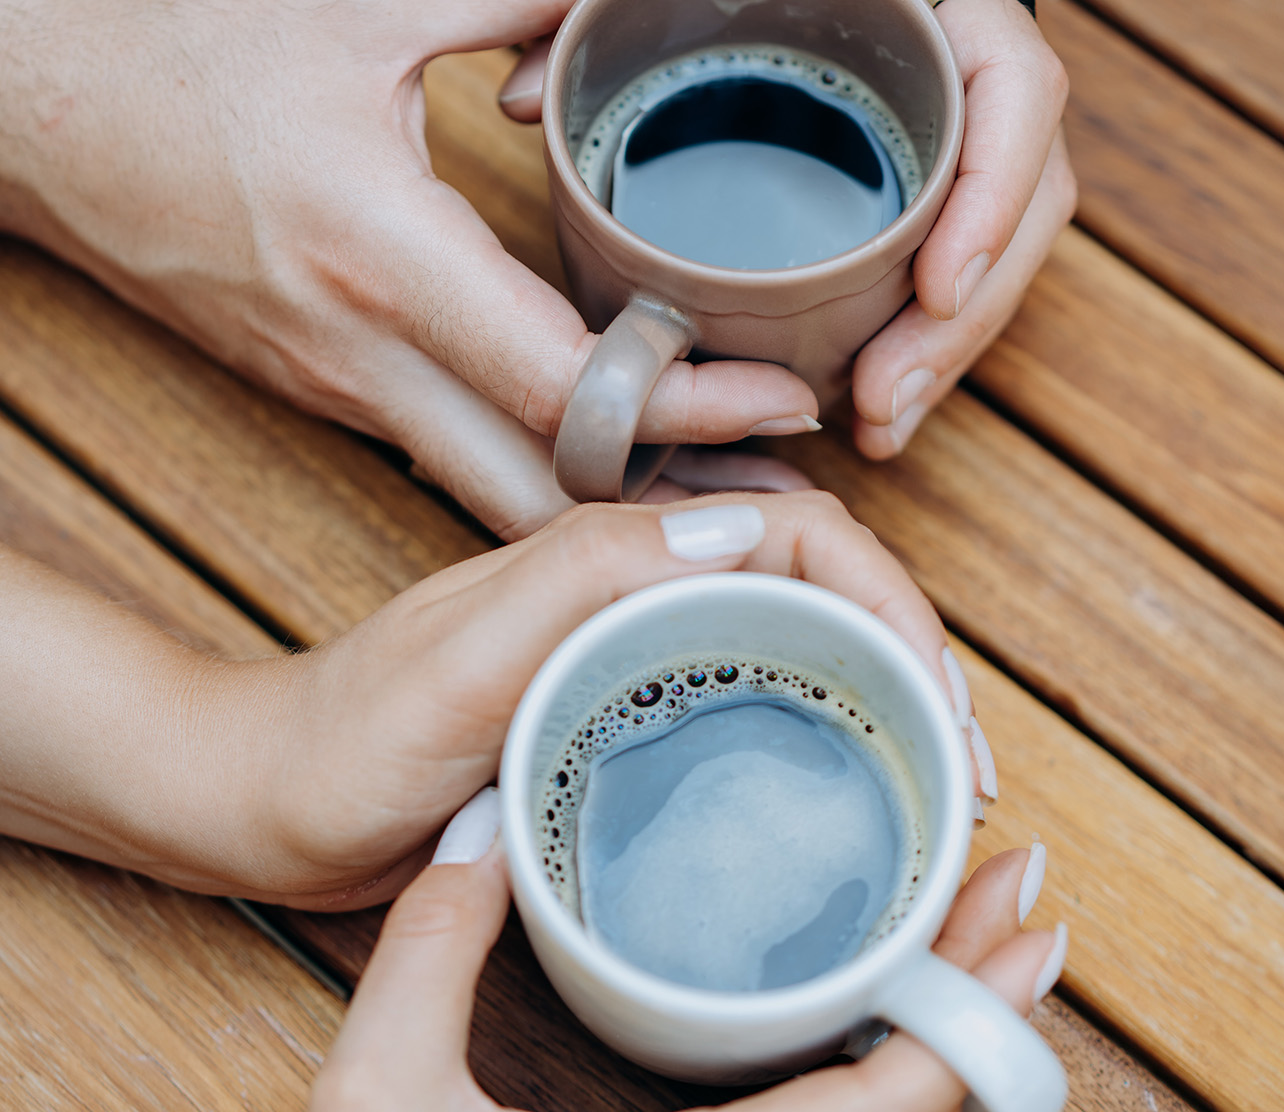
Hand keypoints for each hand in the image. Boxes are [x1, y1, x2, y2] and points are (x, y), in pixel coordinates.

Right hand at [0, 0, 818, 541]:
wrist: (43, 124)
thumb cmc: (187, 59)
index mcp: (385, 258)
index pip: (567, 384)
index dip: (690, 406)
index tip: (788, 397)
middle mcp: (369, 358)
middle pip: (545, 487)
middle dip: (671, 498)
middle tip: (780, 475)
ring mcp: (347, 394)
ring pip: (502, 496)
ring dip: (615, 498)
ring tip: (722, 474)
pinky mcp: (335, 395)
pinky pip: (460, 460)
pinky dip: (547, 469)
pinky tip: (615, 444)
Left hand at [254, 491, 993, 907]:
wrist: (269, 802)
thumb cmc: (346, 732)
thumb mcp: (458, 655)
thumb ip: (583, 574)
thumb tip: (747, 529)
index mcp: (616, 552)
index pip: (799, 535)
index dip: (889, 600)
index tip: (937, 691)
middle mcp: (640, 587)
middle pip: (820, 587)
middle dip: (916, 654)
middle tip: (967, 758)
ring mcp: (637, 648)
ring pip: (798, 642)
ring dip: (884, 695)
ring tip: (939, 777)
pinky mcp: (626, 707)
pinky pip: (751, 698)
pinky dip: (823, 732)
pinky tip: (849, 787)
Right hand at [312, 790, 1066, 1111]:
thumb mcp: (381, 1087)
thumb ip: (435, 950)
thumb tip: (485, 821)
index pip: (876, 1111)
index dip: (966, 1019)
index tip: (1024, 921)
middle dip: (981, 1004)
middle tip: (1022, 900)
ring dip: (937, 1029)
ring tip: (964, 930)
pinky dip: (877, 1062)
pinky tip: (867, 997)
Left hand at [499, 0, 1076, 459]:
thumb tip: (536, 70)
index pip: (1016, 90)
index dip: (995, 195)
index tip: (938, 287)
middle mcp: (964, 46)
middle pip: (1020, 200)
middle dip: (961, 322)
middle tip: (882, 408)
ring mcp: (954, 106)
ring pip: (993, 241)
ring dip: (944, 347)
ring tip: (879, 425)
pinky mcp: (925, 151)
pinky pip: (952, 244)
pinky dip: (919, 325)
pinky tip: (873, 388)